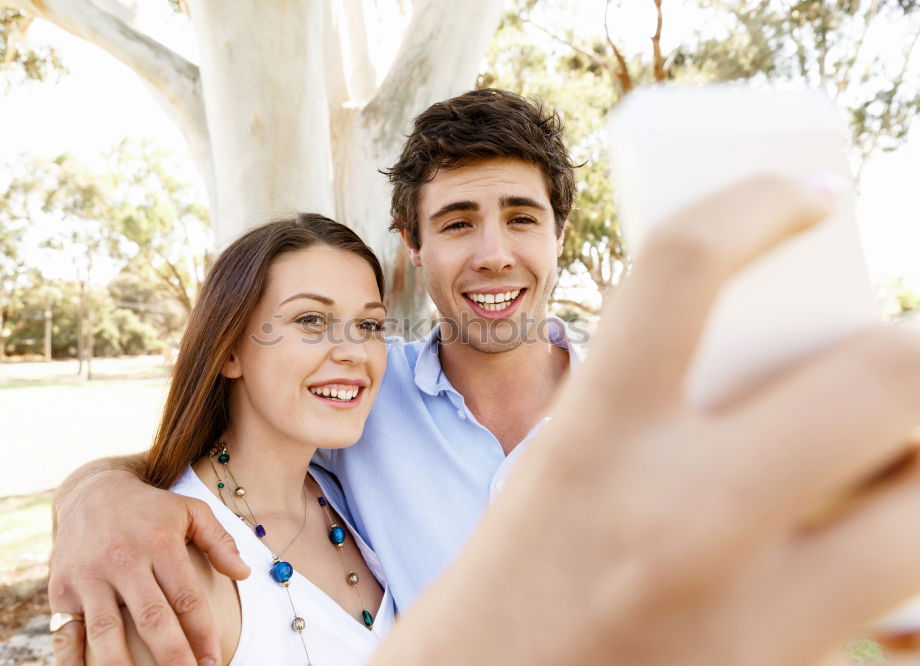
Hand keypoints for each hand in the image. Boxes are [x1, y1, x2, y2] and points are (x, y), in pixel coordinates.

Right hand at [49, 469, 249, 665]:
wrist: (91, 491)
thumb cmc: (150, 509)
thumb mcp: (190, 511)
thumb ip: (219, 541)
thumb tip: (244, 573)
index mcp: (159, 543)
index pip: (186, 598)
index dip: (202, 634)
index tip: (214, 662)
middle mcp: (124, 560)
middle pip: (151, 618)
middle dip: (173, 656)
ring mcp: (89, 576)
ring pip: (107, 631)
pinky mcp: (61, 589)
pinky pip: (66, 634)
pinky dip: (72, 663)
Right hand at [374, 175, 919, 664]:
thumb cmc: (513, 586)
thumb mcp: (559, 475)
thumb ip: (659, 412)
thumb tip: (791, 369)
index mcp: (590, 442)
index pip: (681, 266)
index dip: (757, 200)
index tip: (811, 193)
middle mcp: (678, 515)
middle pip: (881, 370)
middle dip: (904, 349)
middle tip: (882, 357)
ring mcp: (746, 608)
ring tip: (886, 462)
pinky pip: (913, 603)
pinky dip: (916, 579)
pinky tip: (889, 576)